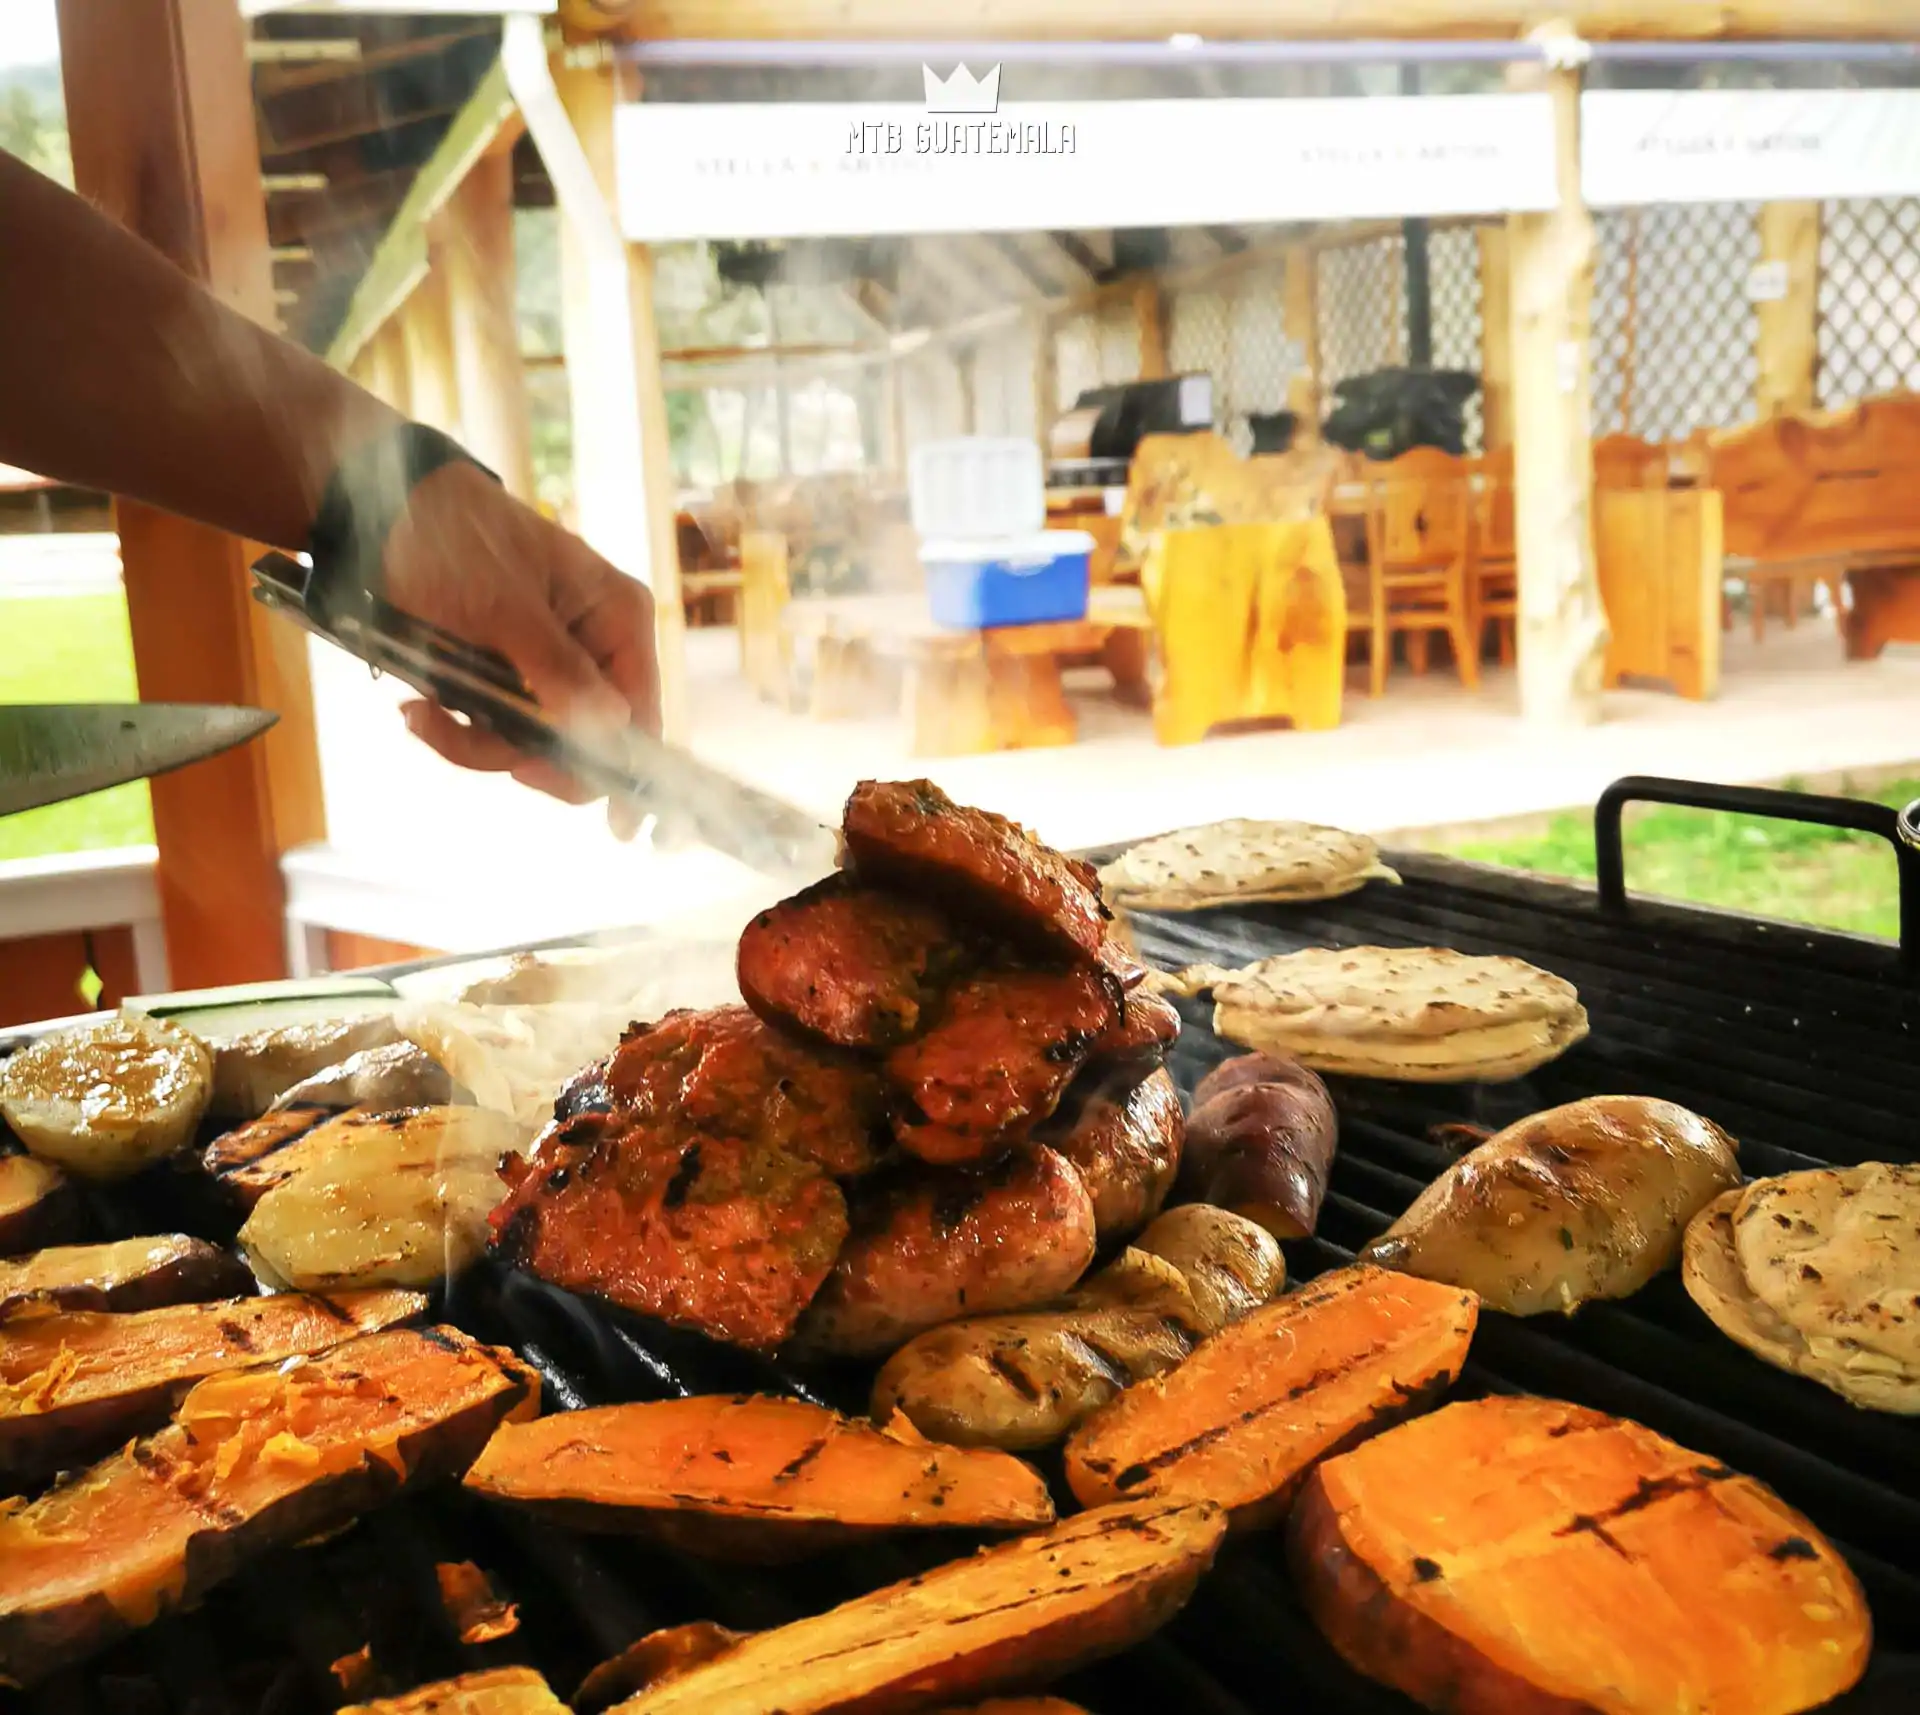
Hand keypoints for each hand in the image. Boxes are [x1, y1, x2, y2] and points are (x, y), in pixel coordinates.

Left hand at [378, 461, 659, 838]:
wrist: (380, 514)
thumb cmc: (452, 540)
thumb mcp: (501, 607)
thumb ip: (556, 672)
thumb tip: (612, 729)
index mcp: (616, 618)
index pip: (642, 711)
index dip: (632, 769)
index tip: (624, 826)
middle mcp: (595, 650)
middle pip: (590, 742)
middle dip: (527, 754)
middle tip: (475, 744)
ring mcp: (551, 670)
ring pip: (536, 747)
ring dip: (475, 743)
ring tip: (421, 715)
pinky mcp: (508, 683)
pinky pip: (498, 734)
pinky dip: (457, 732)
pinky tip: (418, 709)